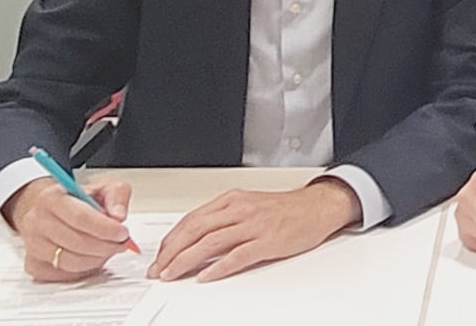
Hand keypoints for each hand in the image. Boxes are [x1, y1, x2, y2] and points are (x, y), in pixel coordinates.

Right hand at [4, 176, 134, 282]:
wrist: (52, 213)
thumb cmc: (77, 202)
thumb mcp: (102, 189)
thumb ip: (117, 196)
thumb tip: (119, 216)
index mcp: (51, 198)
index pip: (80, 217)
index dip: (105, 228)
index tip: (122, 232)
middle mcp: (36, 221)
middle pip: (76, 242)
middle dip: (105, 245)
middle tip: (121, 243)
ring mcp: (32, 245)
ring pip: (71, 261)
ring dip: (97, 258)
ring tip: (109, 249)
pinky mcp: (34, 265)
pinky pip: (65, 274)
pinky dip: (85, 268)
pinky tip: (92, 256)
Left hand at [149, 178, 357, 282]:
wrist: (317, 206)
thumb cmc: (285, 209)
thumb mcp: (248, 206)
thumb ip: (223, 219)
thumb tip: (196, 239)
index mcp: (232, 199)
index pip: (192, 219)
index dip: (171, 239)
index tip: (160, 255)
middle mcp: (240, 209)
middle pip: (196, 229)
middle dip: (172, 252)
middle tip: (158, 269)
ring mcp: (253, 225)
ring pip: (210, 242)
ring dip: (186, 260)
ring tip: (172, 274)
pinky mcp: (267, 241)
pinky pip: (237, 256)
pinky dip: (218, 267)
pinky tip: (206, 276)